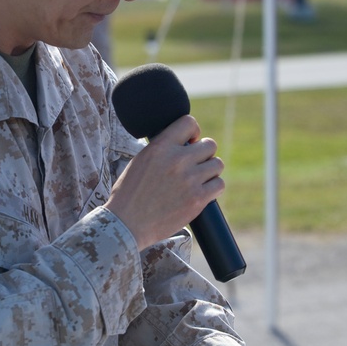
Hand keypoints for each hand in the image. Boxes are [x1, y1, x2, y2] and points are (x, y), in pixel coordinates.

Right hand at [104, 115, 225, 250]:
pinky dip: (213, 187)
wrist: (127, 223)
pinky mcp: (197, 199)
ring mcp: (189, 180)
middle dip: (204, 153)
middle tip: (195, 164)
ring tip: (199, 178)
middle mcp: (177, 160)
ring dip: (210, 170)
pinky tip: (203, 191)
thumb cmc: (129, 193)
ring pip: (217, 164)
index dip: (194, 131)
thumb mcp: (140, 161)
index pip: (189, 122)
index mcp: (160, 147)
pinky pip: (219, 184)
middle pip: (209, 145)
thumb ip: (161, 150)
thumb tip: (179, 144)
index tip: (191, 142)